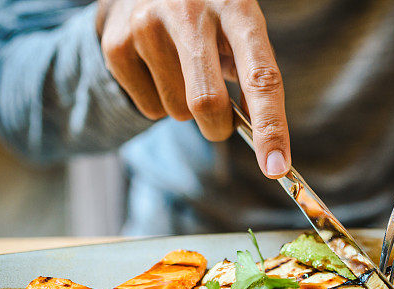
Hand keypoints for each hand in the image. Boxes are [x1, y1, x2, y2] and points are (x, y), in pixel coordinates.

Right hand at [97, 0, 289, 177]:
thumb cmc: (209, 18)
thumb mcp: (239, 30)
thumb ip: (253, 76)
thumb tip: (261, 139)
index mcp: (236, 8)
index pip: (261, 78)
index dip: (271, 128)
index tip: (276, 167)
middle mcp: (190, 11)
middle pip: (208, 103)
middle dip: (219, 128)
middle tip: (221, 120)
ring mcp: (147, 25)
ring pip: (178, 111)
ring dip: (187, 109)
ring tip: (182, 71)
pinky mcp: (117, 44)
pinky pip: (150, 109)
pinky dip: (160, 103)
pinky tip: (157, 68)